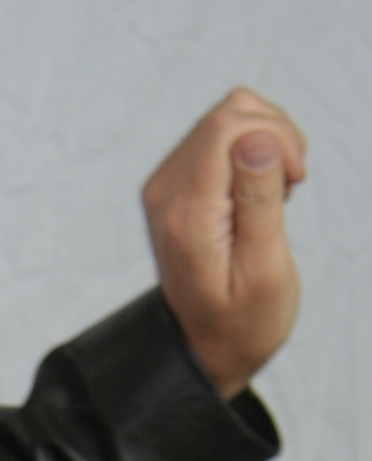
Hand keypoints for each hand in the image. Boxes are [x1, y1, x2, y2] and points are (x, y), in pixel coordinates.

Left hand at [141, 88, 305, 400]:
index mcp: (186, 215)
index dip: (275, 136)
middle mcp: (165, 193)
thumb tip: (255, 138)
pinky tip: (260, 188)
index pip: (227, 127)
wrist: (206, 348)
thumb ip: (258, 200)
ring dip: (266, 141)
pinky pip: (220, 134)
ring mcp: (166, 186)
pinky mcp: (176, 183)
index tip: (294, 181)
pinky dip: (252, 149)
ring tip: (276, 190)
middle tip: (289, 186)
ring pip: (227, 116)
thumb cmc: (242, 321)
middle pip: (229, 113)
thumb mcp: (264, 269)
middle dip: (275, 135)